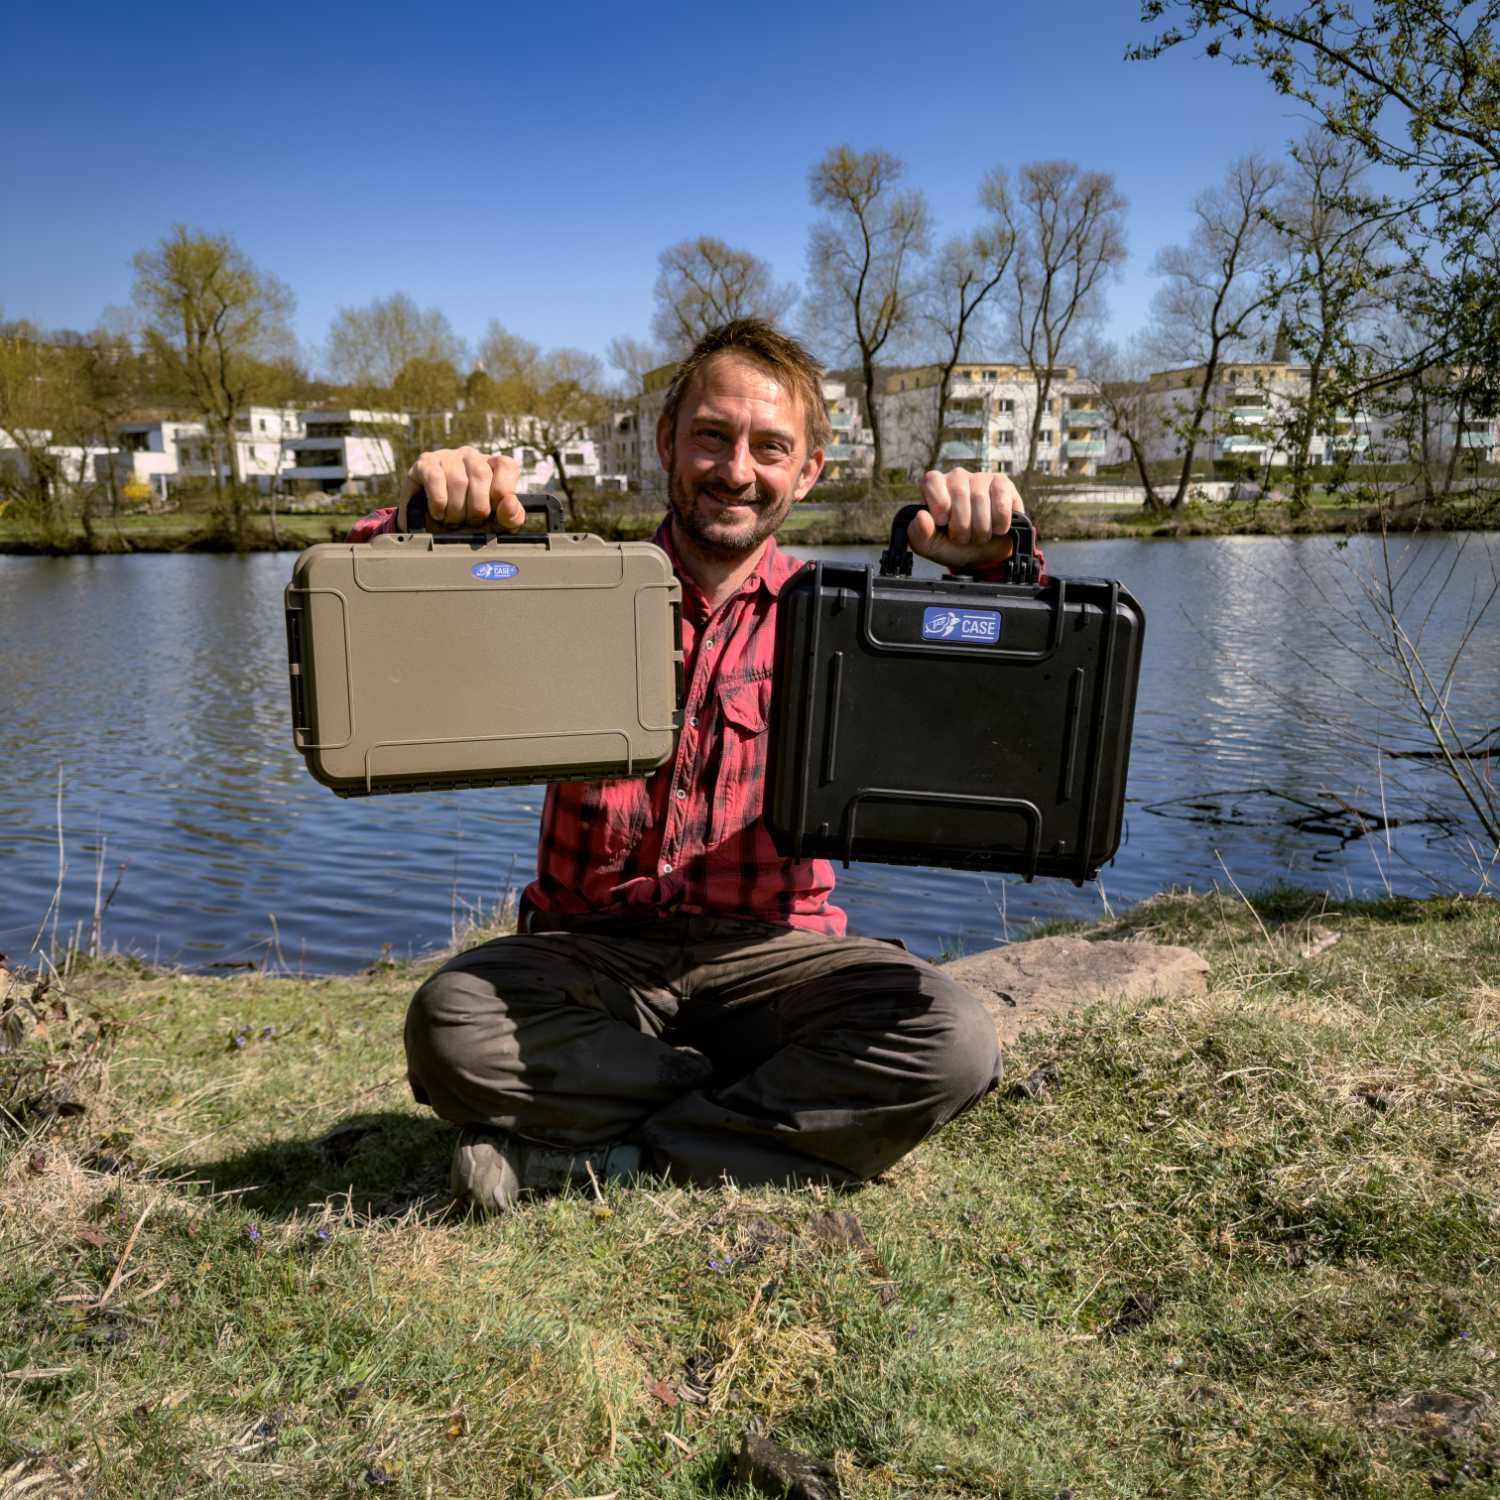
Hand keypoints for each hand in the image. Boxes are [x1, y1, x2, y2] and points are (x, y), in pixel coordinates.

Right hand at [400, 448, 524, 531]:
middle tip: (470, 522)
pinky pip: (435, 479)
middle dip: (477, 508)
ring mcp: (448, 457)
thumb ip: (512, 517)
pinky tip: (438, 513)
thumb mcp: (495, 524)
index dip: (503, 491)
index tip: (493, 512)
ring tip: (453, 521)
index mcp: (493, 466)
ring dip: (456, 510)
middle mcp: (472, 456)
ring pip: (458, 481)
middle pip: (481, 475)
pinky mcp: (426, 463)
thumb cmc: (468, 521)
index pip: (507, 466)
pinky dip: (438, 502)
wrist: (430, 525)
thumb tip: (510, 502)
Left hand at [907, 469, 1023, 570]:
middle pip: (958, 493)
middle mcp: (957, 477)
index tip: (943, 522)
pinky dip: (999, 522)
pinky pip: (1001, 501)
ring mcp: (981, 478)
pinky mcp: (1003, 484)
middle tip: (963, 539)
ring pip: (980, 499)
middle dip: (961, 526)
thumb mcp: (930, 546)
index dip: (938, 504)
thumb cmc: (953, 546)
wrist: (983, 556)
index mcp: (934, 486)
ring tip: (979, 536)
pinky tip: (997, 528)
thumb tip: (921, 516)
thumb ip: (919, 533)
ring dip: (981, 529)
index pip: (932, 481)